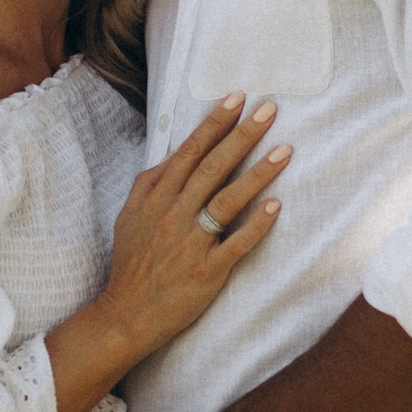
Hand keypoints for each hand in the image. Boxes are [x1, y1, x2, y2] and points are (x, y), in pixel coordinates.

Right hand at [97, 95, 286, 366]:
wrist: (127, 314)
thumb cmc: (132, 263)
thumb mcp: (129, 216)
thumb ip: (151, 183)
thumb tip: (175, 154)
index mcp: (156, 197)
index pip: (189, 151)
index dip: (214, 123)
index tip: (237, 97)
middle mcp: (173, 214)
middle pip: (213, 167)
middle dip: (242, 135)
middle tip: (269, 109)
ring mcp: (191, 243)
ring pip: (228, 200)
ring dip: (258, 173)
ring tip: (284, 150)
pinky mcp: (206, 271)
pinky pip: (236, 244)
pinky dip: (257, 225)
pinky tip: (276, 206)